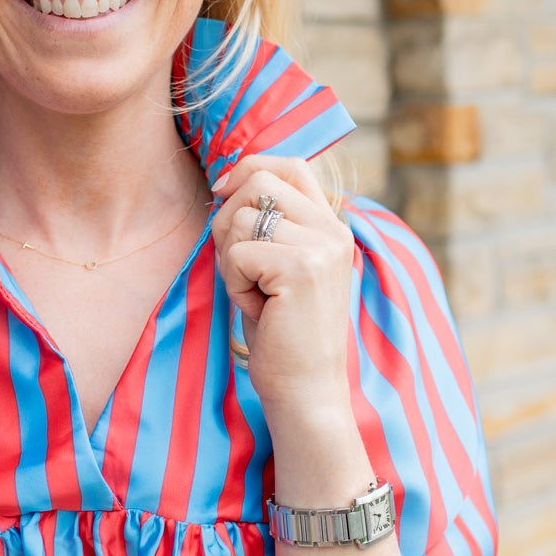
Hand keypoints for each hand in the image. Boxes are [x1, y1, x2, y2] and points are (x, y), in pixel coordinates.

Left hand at [212, 154, 355, 427]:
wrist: (307, 391)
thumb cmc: (283, 335)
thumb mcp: (277, 268)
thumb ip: (268, 225)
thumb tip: (227, 183)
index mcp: (332, 226)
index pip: (290, 165)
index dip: (249, 169)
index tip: (222, 194)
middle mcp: (333, 229)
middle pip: (259, 182)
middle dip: (228, 219)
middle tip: (239, 267)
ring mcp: (321, 246)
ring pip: (240, 217)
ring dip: (231, 259)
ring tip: (255, 294)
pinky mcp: (301, 267)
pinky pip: (237, 252)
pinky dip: (234, 283)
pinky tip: (258, 309)